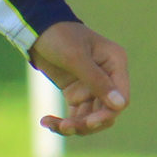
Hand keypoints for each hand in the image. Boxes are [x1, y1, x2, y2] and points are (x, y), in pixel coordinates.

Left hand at [32, 21, 130, 136]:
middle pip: (107, 112)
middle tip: (67, 127)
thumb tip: (120, 105)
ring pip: (91, 118)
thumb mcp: (75, 57)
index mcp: (115, 63)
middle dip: (88, 123)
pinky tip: (46, 122)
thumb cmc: (58, 36)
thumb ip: (97, 81)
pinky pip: (76, 115)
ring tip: (51, 124)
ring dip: (73, 125)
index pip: (121, 97)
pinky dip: (62, 122)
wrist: (34, 29)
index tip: (89, 123)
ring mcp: (92, 87)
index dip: (108, 113)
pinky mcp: (76, 93)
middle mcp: (108, 77)